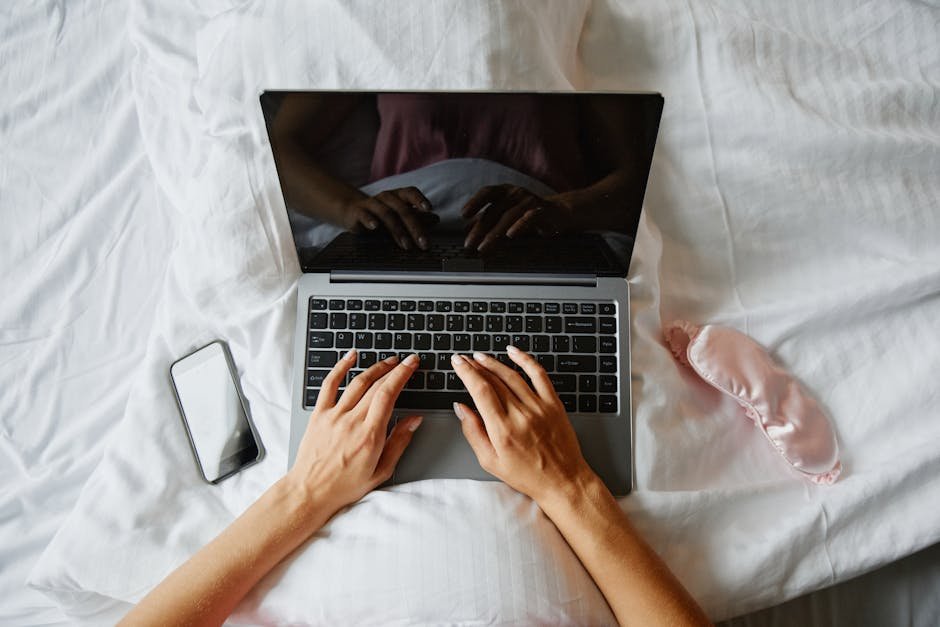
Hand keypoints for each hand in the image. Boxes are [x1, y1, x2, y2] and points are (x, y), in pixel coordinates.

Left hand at [285, 351, 422, 515]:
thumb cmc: (345, 486)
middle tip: (406, 361)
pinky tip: (350, 356)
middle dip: (394, 368)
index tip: (412, 363)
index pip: (388, 395)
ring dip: (375, 367)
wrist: (310, 491)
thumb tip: (414, 420)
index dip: (402, 374)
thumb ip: (399, 442)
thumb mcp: (381, 471)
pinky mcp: (319, 415)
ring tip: (388, 361)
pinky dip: (340, 367)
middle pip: (376, 385)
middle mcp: (352, 422)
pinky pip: (329, 385)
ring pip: (357, 382)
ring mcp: (333, 416)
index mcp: (370, 435)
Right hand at [343, 187, 438, 249]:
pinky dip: (369, 220)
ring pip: (387, 214)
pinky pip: (364, 215)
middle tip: (423, 243)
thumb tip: (436, 219)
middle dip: (415, 227)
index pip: (411, 193)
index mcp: (398, 196)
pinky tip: (374, 227)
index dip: (420, 199)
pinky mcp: (358, 212)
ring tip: (406, 245)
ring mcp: (372, 204)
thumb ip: (417, 217)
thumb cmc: (379, 213)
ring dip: (398, 231)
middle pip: (403, 209)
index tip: (429, 209)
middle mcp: (386, 197)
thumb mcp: (399, 215)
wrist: (352, 211)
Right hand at [450, 346, 597, 505]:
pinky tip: (513, 351)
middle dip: (475, 366)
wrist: (563, 481)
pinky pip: (538, 374)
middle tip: (464, 359)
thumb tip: (461, 408)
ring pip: (512, 375)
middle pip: (494, 380)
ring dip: (494, 362)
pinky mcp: (554, 404)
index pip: (480, 390)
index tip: (457, 362)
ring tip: (481, 357)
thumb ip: (473, 432)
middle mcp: (521, 415)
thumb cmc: (527, 475)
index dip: (466, 372)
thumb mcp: (490, 461)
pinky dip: (525, 359)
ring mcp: (539, 407)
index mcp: (502, 430)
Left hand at [461, 184, 573, 250]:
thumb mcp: (506, 214)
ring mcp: (530, 201)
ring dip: (494, 233)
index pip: (487, 193)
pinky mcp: (543, 211)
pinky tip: (511, 235)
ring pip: (509, 216)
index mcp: (505, 191)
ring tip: (484, 248)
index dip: (475, 202)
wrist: (559, 213)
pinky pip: (531, 217)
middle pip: (494, 210)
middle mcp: (516, 193)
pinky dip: (520, 225)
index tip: (463, 215)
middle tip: (469, 245)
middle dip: (480, 230)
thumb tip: (467, 230)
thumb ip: (488, 220)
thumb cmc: (528, 213)